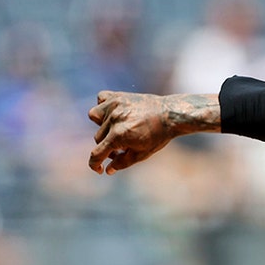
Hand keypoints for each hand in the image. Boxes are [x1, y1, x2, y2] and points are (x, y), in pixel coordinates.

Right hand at [87, 90, 219, 173]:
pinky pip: (101, 99)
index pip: (96, 154)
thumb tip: (107, 170)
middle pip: (98, 137)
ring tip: (117, 127)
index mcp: (118, 135)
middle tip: (122, 146)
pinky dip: (104, 106)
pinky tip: (114, 112)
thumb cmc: (158, 135)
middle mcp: (113, 119)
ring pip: (94, 117)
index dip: (94, 164)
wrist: (171, 114)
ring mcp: (115, 105)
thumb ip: (122, 163)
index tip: (99, 169)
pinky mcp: (118, 95)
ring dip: (102, 125)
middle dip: (107, 145)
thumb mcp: (141, 154)